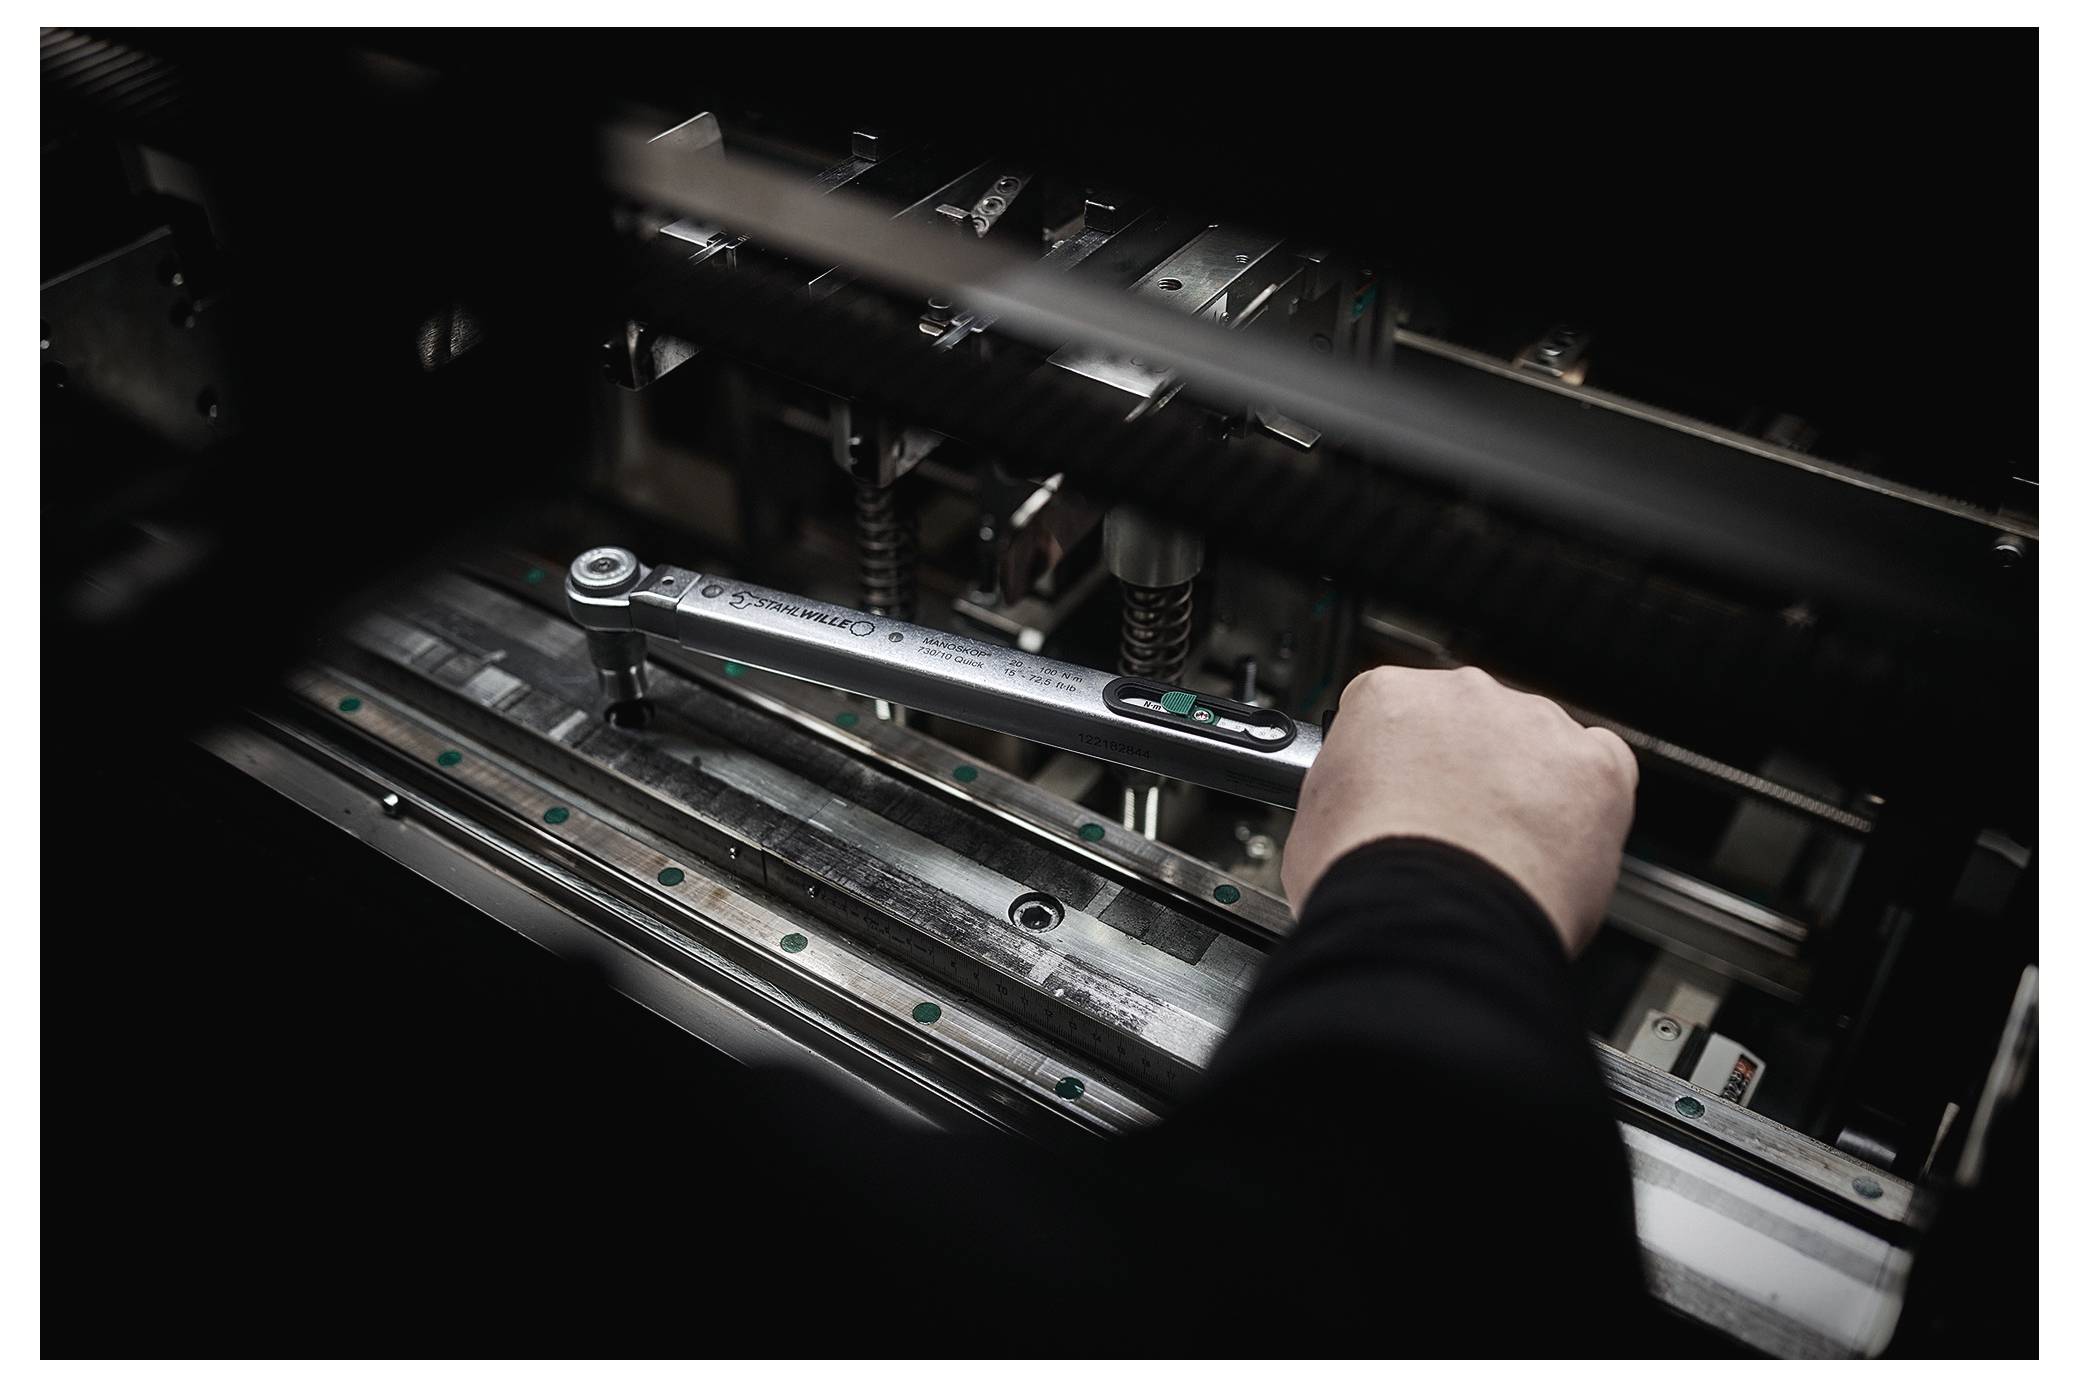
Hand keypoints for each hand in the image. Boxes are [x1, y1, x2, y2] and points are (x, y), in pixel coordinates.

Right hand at [1281, 665, 1637, 955]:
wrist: (1428, 921)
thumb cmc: (1366, 877)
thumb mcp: (1314, 821)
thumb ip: (1349, 791)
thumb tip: (1358, 810)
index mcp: (1387, 697)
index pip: (1399, 712)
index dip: (1405, 763)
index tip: (1410, 794)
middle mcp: (1464, 695)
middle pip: (1473, 724)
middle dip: (1469, 773)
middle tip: (1458, 830)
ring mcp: (1534, 725)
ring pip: (1537, 746)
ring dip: (1526, 789)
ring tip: (1505, 853)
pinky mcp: (1595, 765)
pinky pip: (1600, 769)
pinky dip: (1585, 805)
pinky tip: (1556, 843)